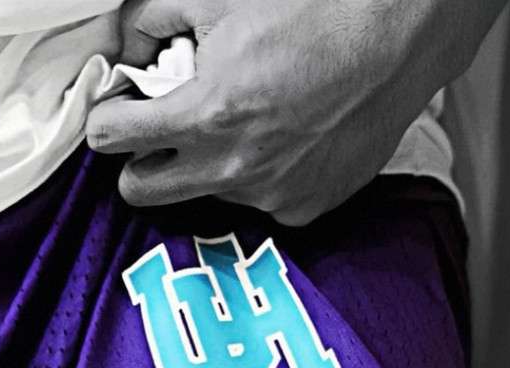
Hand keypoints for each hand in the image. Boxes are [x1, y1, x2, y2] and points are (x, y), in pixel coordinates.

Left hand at [87, 0, 459, 224]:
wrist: (400, 33)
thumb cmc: (318, 8)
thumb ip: (153, 20)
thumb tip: (130, 47)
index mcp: (205, 115)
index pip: (110, 140)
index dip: (109, 117)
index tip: (121, 109)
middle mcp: (233, 168)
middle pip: (141, 191)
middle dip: (140, 160)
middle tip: (162, 128)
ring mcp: (269, 195)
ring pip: (203, 193)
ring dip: (208, 163)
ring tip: (245, 118)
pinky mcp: (303, 207)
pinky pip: (258, 201)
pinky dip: (258, 174)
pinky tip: (283, 136)